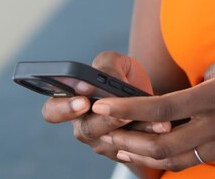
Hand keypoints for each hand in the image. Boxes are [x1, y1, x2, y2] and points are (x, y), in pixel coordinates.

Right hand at [42, 51, 170, 161]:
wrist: (143, 92)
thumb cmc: (121, 74)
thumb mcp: (115, 62)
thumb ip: (108, 65)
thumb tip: (105, 79)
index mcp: (72, 100)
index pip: (53, 110)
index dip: (64, 108)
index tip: (83, 100)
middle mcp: (81, 123)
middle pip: (85, 130)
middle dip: (107, 121)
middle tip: (123, 113)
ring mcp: (100, 141)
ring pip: (112, 142)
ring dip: (136, 130)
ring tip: (157, 120)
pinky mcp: (120, 151)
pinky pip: (130, 149)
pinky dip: (147, 137)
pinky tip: (161, 126)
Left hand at [91, 42, 214, 170]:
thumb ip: (212, 67)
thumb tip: (197, 82)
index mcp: (214, 97)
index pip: (159, 107)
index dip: (126, 109)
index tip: (102, 107)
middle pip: (158, 144)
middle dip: (124, 139)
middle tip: (100, 134)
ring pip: (173, 160)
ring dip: (142, 155)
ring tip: (119, 147)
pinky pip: (194, 162)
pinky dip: (169, 160)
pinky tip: (157, 154)